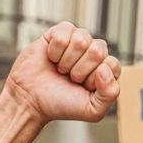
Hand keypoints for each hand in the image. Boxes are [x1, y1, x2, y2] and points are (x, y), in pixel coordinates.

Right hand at [4, 22, 120, 123]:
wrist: (30, 99)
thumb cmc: (60, 105)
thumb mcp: (92, 111)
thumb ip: (110, 94)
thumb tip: (105, 68)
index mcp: (105, 70)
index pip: (112, 64)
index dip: (95, 78)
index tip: (82, 87)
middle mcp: (93, 53)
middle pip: (98, 49)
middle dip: (80, 69)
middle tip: (70, 78)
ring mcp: (76, 42)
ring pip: (82, 39)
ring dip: (67, 60)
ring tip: (60, 69)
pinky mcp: (59, 33)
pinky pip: (64, 31)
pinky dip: (55, 50)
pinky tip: (51, 58)